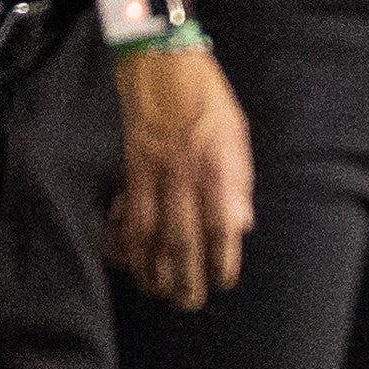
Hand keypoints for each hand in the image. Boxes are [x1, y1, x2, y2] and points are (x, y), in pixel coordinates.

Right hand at [113, 43, 251, 309]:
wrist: (163, 65)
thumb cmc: (208, 100)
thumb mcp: (237, 137)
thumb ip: (238, 182)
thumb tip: (240, 225)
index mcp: (218, 168)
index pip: (221, 225)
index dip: (222, 259)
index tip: (223, 282)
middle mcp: (185, 175)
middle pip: (183, 237)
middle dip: (186, 275)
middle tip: (188, 303)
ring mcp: (153, 172)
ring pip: (150, 232)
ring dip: (152, 267)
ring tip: (157, 292)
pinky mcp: (129, 167)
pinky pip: (128, 212)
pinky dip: (127, 240)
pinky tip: (128, 260)